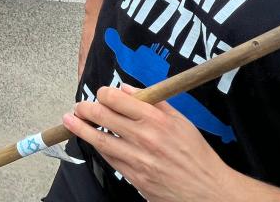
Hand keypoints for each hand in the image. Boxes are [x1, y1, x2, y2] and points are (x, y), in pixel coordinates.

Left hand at [63, 85, 239, 201]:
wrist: (208, 190)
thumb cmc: (196, 154)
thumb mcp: (180, 121)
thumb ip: (153, 102)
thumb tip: (127, 89)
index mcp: (155, 120)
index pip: (116, 99)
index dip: (103, 94)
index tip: (101, 94)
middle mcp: (144, 138)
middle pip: (102, 116)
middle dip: (85, 108)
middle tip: (78, 106)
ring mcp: (137, 159)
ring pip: (100, 139)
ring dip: (81, 128)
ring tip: (70, 120)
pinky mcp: (134, 177)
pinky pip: (109, 159)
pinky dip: (98, 147)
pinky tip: (92, 140)